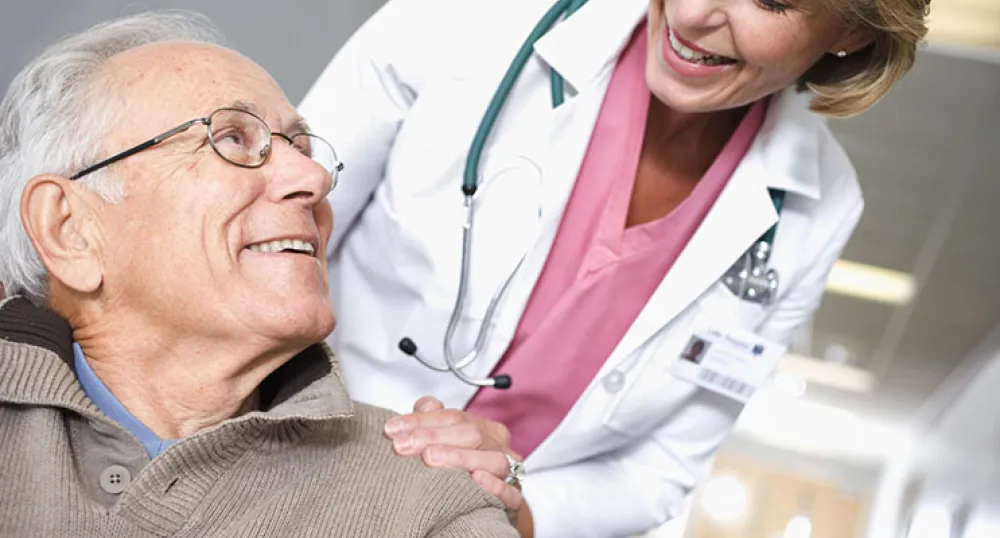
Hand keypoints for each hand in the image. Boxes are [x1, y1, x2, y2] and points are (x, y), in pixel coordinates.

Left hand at [384, 396, 522, 518]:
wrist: (488, 505)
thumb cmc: (465, 470)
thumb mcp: (448, 441)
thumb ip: (434, 420)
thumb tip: (423, 406)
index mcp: (484, 428)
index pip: (453, 417)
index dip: (421, 421)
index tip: (392, 429)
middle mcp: (498, 446)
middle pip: (471, 434)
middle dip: (433, 437)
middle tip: (403, 445)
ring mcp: (509, 472)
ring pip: (493, 460)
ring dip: (460, 457)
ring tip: (430, 458)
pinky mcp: (514, 500)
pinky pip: (510, 492)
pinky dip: (495, 485)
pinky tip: (476, 479)